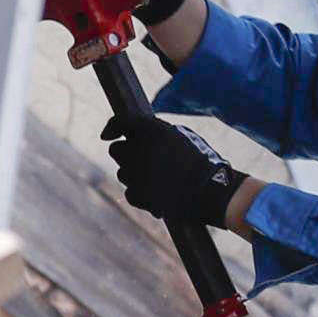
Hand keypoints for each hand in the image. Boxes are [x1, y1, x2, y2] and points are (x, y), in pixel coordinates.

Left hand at [105, 112, 242, 229]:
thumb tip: (138, 140)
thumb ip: (156, 135)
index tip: (106, 136)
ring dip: (134, 175)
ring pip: (122, 173)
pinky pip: (130, 193)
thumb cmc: (201, 162)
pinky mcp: (138, 194)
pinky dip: (141, 195)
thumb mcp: (182, 137)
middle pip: (116, 150)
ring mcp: (135, 173)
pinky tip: (159, 195)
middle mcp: (138, 149)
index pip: (121, 122)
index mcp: (150, 129)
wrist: (211, 190)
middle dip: (126, 155)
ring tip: (158, 180)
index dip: (112, 127)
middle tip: (143, 160)